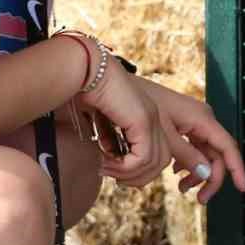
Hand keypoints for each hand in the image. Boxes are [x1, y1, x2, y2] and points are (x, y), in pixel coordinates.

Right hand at [71, 53, 169, 187]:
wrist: (84, 68)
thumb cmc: (86, 90)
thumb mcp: (102, 121)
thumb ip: (110, 140)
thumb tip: (107, 162)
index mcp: (146, 116)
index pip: (156, 154)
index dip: (137, 169)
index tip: (113, 168)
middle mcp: (154, 117)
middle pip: (160, 162)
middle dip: (137, 176)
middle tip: (112, 174)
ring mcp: (152, 118)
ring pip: (154, 163)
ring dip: (128, 173)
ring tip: (106, 167)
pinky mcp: (143, 120)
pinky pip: (143, 157)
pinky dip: (125, 166)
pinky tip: (107, 160)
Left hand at [134, 79, 244, 203]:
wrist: (121, 89)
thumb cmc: (141, 107)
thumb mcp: (164, 135)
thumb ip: (187, 155)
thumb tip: (208, 174)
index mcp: (202, 119)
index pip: (227, 147)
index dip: (237, 169)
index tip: (243, 188)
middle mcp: (202, 120)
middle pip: (216, 155)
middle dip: (210, 178)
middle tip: (200, 199)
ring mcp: (192, 123)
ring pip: (203, 154)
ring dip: (196, 173)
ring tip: (181, 187)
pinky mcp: (182, 126)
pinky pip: (192, 149)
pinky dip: (186, 163)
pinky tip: (175, 171)